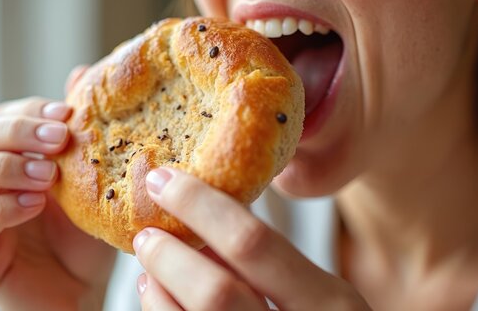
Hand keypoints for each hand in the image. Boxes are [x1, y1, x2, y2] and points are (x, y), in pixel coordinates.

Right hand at [0, 88, 114, 309]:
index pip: (3, 117)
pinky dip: (0, 210)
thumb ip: (83, 133)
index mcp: (15, 158)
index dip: (30, 111)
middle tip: (57, 140)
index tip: (66, 114)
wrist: (85, 291)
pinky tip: (34, 205)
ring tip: (47, 176)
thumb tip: (82, 73)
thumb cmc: (87, 234)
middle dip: (15, 132)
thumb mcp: (94, 181)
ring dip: (4, 167)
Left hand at [132, 168, 370, 310]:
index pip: (253, 244)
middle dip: (170, 257)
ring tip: (149, 270)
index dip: (200, 207)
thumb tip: (206, 221)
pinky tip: (158, 300)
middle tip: (147, 234)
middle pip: (215, 294)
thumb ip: (276, 266)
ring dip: (160, 292)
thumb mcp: (322, 298)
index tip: (165, 180)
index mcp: (330, 304)